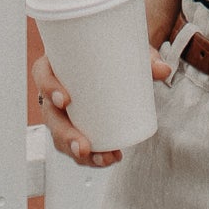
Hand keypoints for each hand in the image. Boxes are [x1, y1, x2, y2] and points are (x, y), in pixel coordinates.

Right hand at [32, 49, 170, 169]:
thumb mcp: (129, 49)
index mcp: (58, 62)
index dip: (49, 88)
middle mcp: (55, 87)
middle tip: (84, 146)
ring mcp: (62, 110)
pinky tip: (107, 159)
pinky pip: (74, 144)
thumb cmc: (114, 49)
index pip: (43, 74)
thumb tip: (165, 70)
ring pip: (60, 135)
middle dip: (65, 134)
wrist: (116, 55)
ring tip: (104, 158)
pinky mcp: (75, 123)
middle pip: (50, 115)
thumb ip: (146, 58)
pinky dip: (90, 156)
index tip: (65, 100)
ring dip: (77, 152)